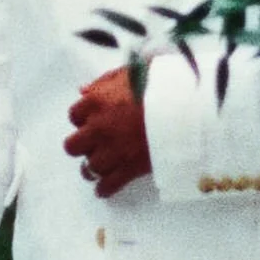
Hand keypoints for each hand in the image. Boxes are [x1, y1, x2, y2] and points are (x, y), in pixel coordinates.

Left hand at [65, 64, 151, 197]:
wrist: (186, 106)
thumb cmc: (162, 84)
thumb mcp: (131, 71)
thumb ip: (105, 81)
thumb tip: (83, 91)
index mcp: (97, 101)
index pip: (74, 114)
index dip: (83, 118)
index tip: (92, 120)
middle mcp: (99, 128)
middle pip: (73, 145)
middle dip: (82, 145)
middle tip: (94, 143)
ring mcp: (113, 150)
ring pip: (89, 167)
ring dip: (93, 167)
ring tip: (101, 166)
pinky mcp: (130, 168)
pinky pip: (108, 185)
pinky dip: (104, 188)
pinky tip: (104, 188)